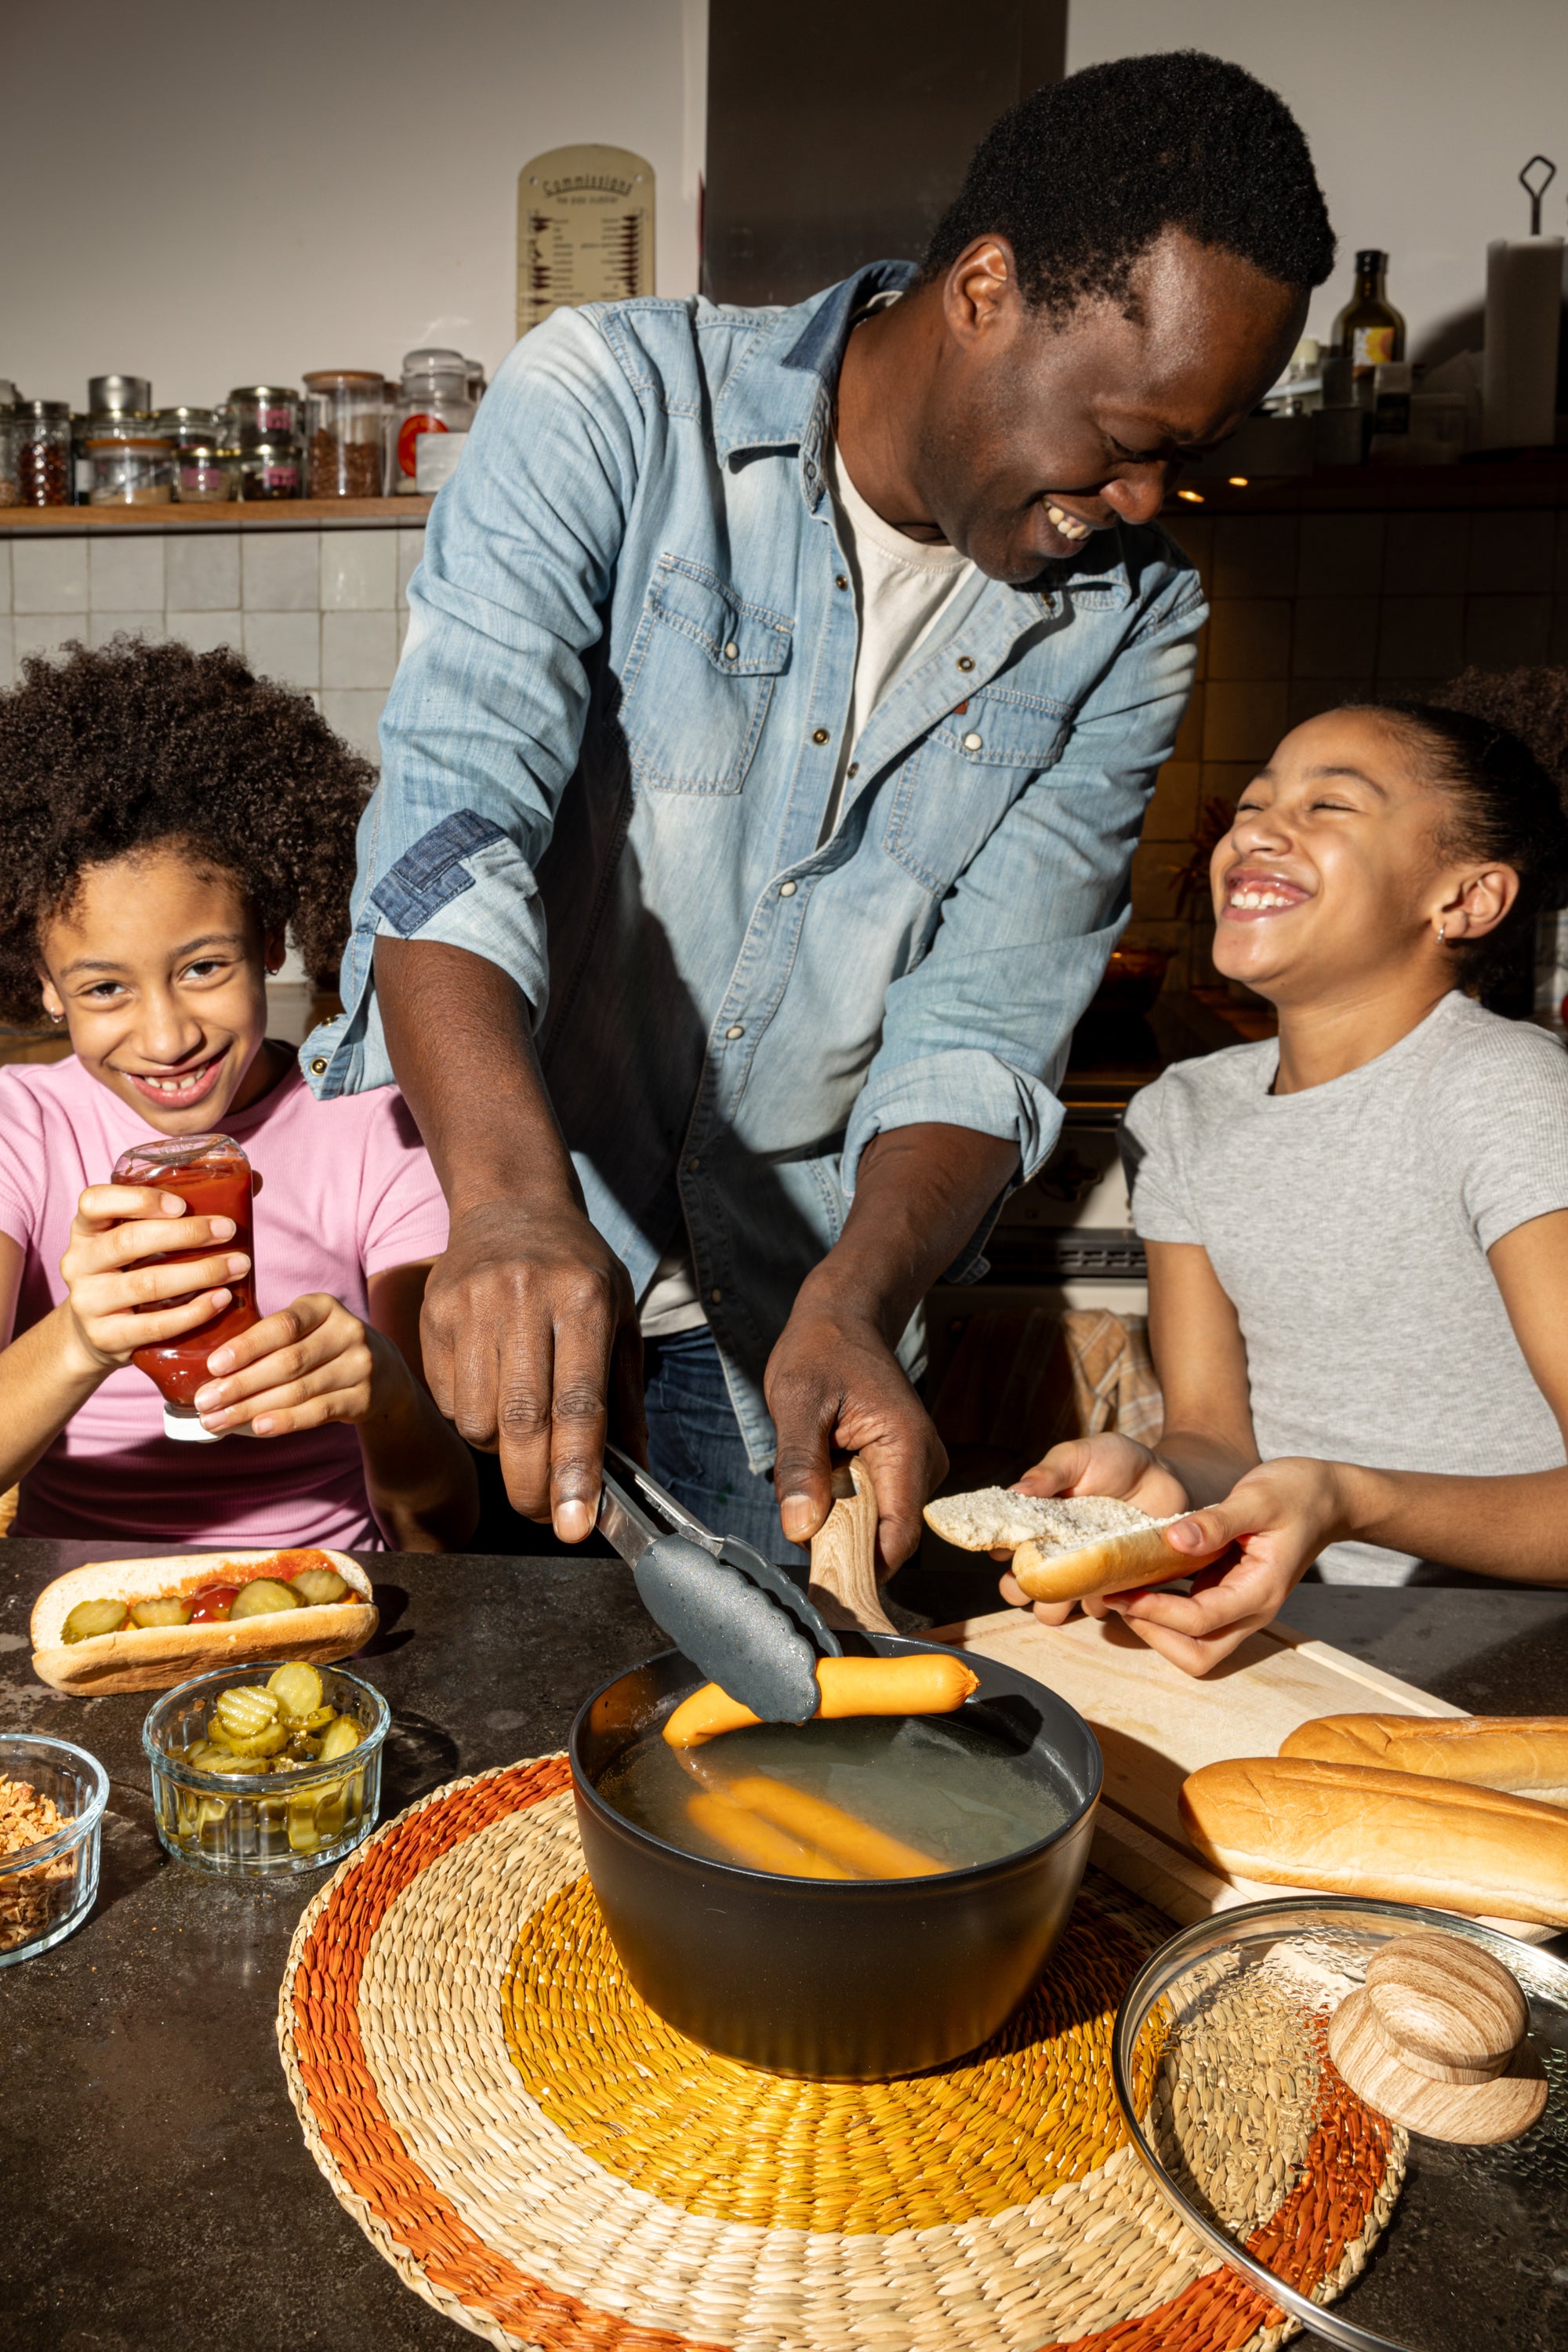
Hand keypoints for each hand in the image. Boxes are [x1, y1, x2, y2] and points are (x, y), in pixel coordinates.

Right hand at [59, 1185, 251, 1376]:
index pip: (94, 1201)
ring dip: (200, 1273)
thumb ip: (184, 1210)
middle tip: (229, 1231)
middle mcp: (79, 1262)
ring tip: (239, 1265)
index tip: (181, 1204)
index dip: (137, 1199)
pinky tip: (221, 1299)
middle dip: (186, 1234)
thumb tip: (252, 1181)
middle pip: (129, 1241)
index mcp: (86, 1228)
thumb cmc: (132, 1272)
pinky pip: (155, 1325)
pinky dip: (193, 1312)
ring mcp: (88, 1302)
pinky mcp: (106, 1336)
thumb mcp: (140, 1239)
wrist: (97, 1334)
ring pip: (147, 1284)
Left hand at [191, 1294, 404, 1436]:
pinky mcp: (364, 1397)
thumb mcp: (305, 1328)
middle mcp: (347, 1332)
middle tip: (205, 1401)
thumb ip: (268, 1339)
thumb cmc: (323, 1347)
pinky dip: (286, 1421)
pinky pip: (319, 1411)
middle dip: (241, 1384)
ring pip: (298, 1390)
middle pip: (287, 1362)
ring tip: (218, 1420)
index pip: (283, 1326)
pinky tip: (258, 1427)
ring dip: (252, 1408)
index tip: (214, 1366)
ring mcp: (360, 1365)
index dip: (247, 1346)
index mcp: (324, 1307)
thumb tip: (211, 1370)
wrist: (384, 1371)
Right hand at [416, 1197, 644, 1537]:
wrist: (510, 1205)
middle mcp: (524, 1300)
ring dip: (501, 1451)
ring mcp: (471, 1306)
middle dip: (532, 1487)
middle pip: (522, 1422)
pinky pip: (447, 1401)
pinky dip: (471, 1420)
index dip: (576, 1472)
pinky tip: (492, 1394)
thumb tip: (632, 1474)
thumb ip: (625, 1398)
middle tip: (545, 1514)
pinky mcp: (433, 1315)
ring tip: (522, 1431)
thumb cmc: (576, 1270)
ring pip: (477, 1421)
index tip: (577, 1525)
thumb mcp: (620, 1319)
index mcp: (583, 1299)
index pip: (578, 1404)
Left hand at [765, 1299, 945, 1570]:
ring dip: (840, 1525)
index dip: (862, 1570)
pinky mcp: (902, 1470)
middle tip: (799, 1529)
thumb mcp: (797, 1402)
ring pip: (878, 1526)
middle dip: (844, 1547)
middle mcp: (924, 1463)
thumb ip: (799, 1465)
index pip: (897, 1536)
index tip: (821, 1587)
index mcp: (906, 1447)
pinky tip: (824, 1480)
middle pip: (888, 1537)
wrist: (843, 1320)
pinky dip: (844, 1509)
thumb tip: (801, 1529)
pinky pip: (874, 1508)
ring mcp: (916, 1468)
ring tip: (811, 1487)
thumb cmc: (821, 1351)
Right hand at [997, 1434, 1191, 1625]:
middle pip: (1020, 1589)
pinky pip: (1095, 1609)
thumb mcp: (1078, 1456)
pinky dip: (1097, 1601)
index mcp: (1037, 1524)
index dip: (1003, 1553)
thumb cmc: (1115, 1461)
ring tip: (1075, 1582)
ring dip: (1055, 1606)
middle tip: (1039, 1574)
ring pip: (1052, 1611)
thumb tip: (1015, 1492)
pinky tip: (1110, 1578)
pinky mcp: (1113, 1586)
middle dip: (1020, 1590)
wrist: (1164, 1476)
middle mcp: (1054, 1553)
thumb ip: (1047, 1472)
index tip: (1015, 1546)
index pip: (1004, 1549)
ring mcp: (1082, 1573)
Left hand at [1090, 1456, 1352, 1674]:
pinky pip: (1195, 1622)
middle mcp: (1252, 1610)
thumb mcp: (1257, 1498)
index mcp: (1260, 1591)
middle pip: (1199, 1655)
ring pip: (1196, 1646)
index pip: (1201, 1621)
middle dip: (1155, 1635)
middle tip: (1121, 1599)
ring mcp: (1242, 1607)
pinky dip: (1166, 1611)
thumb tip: (1174, 1539)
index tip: (1122, 1591)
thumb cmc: (1296, 1493)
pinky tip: (1143, 1581)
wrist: (1327, 1497)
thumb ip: (1217, 1520)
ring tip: (1126, 1592)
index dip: (1157, 1611)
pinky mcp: (1231, 1595)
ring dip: (1158, 1629)